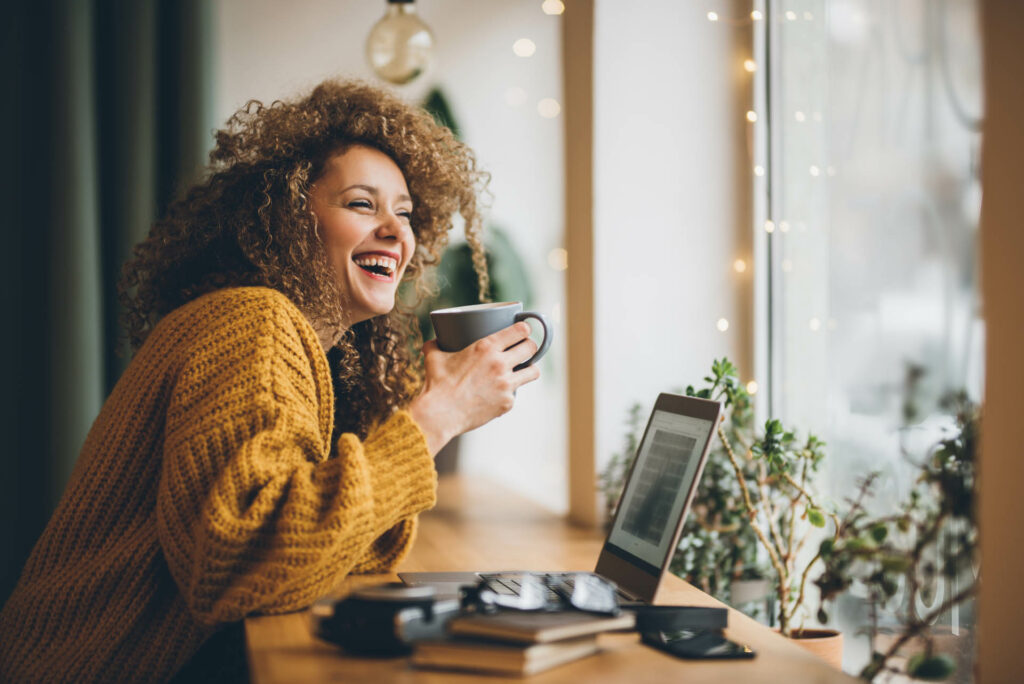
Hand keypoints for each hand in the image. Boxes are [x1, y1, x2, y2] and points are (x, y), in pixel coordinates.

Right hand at [408, 322, 541, 454]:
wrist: (440, 414)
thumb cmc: (436, 385)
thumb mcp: (434, 358)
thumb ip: (435, 346)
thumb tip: (432, 342)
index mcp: (485, 347)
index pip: (519, 330)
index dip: (524, 329)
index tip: (523, 331)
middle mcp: (500, 363)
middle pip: (531, 348)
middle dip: (529, 346)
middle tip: (524, 349)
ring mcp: (506, 384)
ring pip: (533, 371)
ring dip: (529, 369)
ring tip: (523, 370)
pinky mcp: (507, 402)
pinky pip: (516, 394)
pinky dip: (509, 393)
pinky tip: (501, 393)